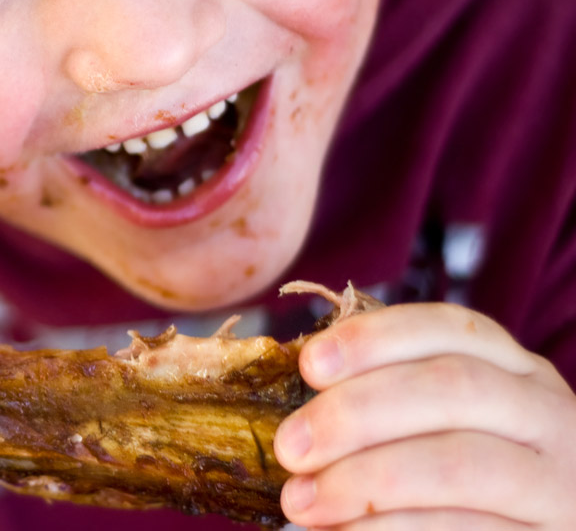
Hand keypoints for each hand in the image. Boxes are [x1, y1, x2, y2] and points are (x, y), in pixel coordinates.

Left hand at [273, 301, 575, 528]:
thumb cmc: (469, 481)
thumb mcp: (444, 424)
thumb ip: (388, 401)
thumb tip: (294, 403)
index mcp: (515, 370)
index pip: (449, 328)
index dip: (374, 339)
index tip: (310, 364)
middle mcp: (547, 415)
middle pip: (453, 388)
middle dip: (357, 412)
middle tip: (290, 447)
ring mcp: (558, 484)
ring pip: (460, 463)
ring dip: (366, 479)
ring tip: (302, 502)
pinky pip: (467, 530)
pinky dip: (396, 529)